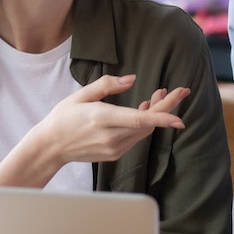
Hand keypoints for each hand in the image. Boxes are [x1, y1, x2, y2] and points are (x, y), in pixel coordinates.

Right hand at [37, 74, 187, 167]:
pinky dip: (144, 124)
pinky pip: (136, 137)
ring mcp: (114, 148)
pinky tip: (144, 111)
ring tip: (159, 96)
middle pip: (148, 124)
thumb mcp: (81, 95)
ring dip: (156, 114)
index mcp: (101, 118)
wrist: (51, 147)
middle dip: (167, 107)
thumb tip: (132, 79)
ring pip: (144, 131)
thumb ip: (107, 85)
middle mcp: (111, 136)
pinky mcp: (115, 153)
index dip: (162, 119)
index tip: (180, 118)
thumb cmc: (64, 117)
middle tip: (181, 91)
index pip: (138, 120)